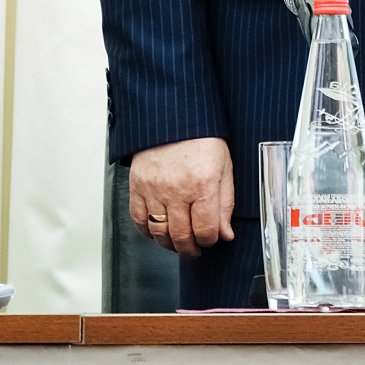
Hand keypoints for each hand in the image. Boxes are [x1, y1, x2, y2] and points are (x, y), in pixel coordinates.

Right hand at [129, 137, 234, 256]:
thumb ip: (226, 203)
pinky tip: (157, 230)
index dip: (210, 241)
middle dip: (191, 248)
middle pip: (181, 236)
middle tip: (195, 248)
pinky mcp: (137, 185)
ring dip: (170, 244)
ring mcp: (154, 189)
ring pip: (159, 232)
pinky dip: (147, 231)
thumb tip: (226, 234)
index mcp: (203, 184)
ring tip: (178, 242)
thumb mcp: (225, 167)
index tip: (212, 239)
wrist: (175, 116)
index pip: (205, 230)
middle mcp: (177, 189)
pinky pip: (138, 219)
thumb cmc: (202, 138)